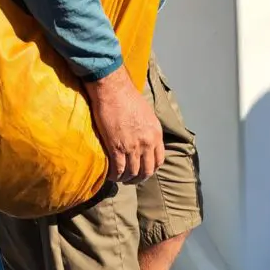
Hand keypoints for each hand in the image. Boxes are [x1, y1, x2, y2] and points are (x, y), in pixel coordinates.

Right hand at [85, 67, 164, 184]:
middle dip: (139, 178)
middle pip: (147, 170)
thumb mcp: (146, 113)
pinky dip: (115, 175)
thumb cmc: (127, 96)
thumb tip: (143, 136)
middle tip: (131, 179)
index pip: (159, 160)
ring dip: (126, 179)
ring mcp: (133, 147)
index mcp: (156, 134)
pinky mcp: (117, 147)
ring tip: (120, 178)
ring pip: (133, 172)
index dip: (151, 169)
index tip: (143, 170)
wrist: (113, 89)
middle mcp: (147, 143)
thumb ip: (148, 129)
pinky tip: (111, 175)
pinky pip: (118, 169)